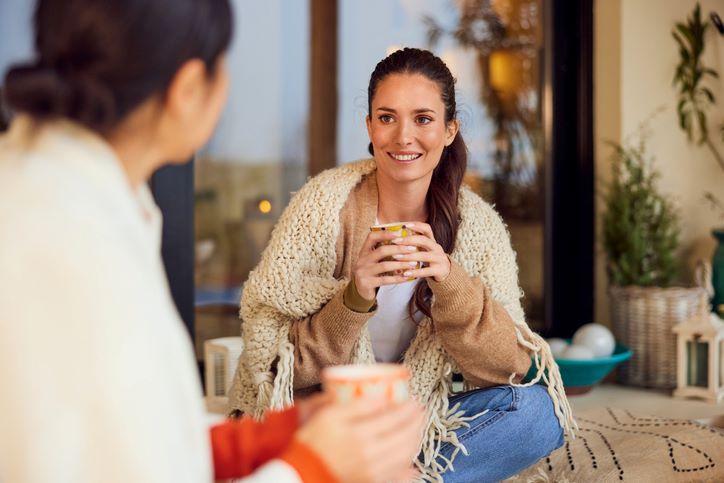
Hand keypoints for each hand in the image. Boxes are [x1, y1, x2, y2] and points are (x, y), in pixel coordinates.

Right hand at [294, 398, 425, 482]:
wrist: (300, 473)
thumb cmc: (312, 441)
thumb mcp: (330, 415)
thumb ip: (357, 405)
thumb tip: (383, 398)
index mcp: (361, 434)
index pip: (395, 418)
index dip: (408, 408)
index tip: (414, 400)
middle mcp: (371, 454)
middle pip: (405, 436)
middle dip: (417, 422)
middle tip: (421, 411)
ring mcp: (373, 471)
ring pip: (405, 455)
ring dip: (415, 440)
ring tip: (417, 429)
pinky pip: (396, 476)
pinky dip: (407, 468)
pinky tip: (412, 464)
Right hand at [353, 229, 423, 299]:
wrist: (361, 291)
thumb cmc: (373, 272)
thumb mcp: (374, 260)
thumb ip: (384, 252)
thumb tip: (405, 242)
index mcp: (364, 251)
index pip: (372, 237)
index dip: (385, 234)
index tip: (400, 234)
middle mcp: (362, 260)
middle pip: (382, 250)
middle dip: (399, 249)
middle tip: (413, 249)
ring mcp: (363, 272)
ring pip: (385, 265)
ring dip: (401, 264)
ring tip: (413, 264)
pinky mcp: (367, 283)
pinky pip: (385, 280)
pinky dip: (398, 278)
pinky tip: (407, 277)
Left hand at [389, 223, 450, 281]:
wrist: (446, 272)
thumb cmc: (430, 259)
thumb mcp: (425, 249)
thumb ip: (414, 243)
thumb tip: (395, 236)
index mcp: (432, 241)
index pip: (427, 229)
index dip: (417, 226)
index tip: (404, 225)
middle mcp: (437, 248)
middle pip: (424, 240)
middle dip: (408, 240)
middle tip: (395, 241)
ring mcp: (439, 259)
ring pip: (423, 256)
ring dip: (408, 256)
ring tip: (395, 257)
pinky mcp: (439, 270)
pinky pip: (426, 271)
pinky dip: (415, 272)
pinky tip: (405, 273)